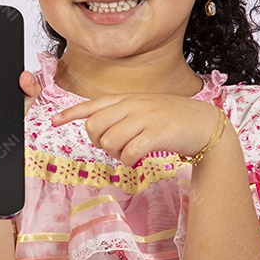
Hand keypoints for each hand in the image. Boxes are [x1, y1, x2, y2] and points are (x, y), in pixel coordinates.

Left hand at [51, 94, 224, 166]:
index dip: (71, 113)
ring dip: (115, 154)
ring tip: (130, 153)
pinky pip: (128, 152)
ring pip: (109, 142)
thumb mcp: (144, 109)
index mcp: (128, 99)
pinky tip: (138, 159)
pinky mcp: (156, 134)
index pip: (93, 104)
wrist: (205, 123)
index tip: (55, 120)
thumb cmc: (172, 118)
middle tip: (114, 148)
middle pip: (94, 126)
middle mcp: (132, 105)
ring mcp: (144, 118)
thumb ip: (121, 115)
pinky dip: (129, 160)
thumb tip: (98, 129)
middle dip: (97, 143)